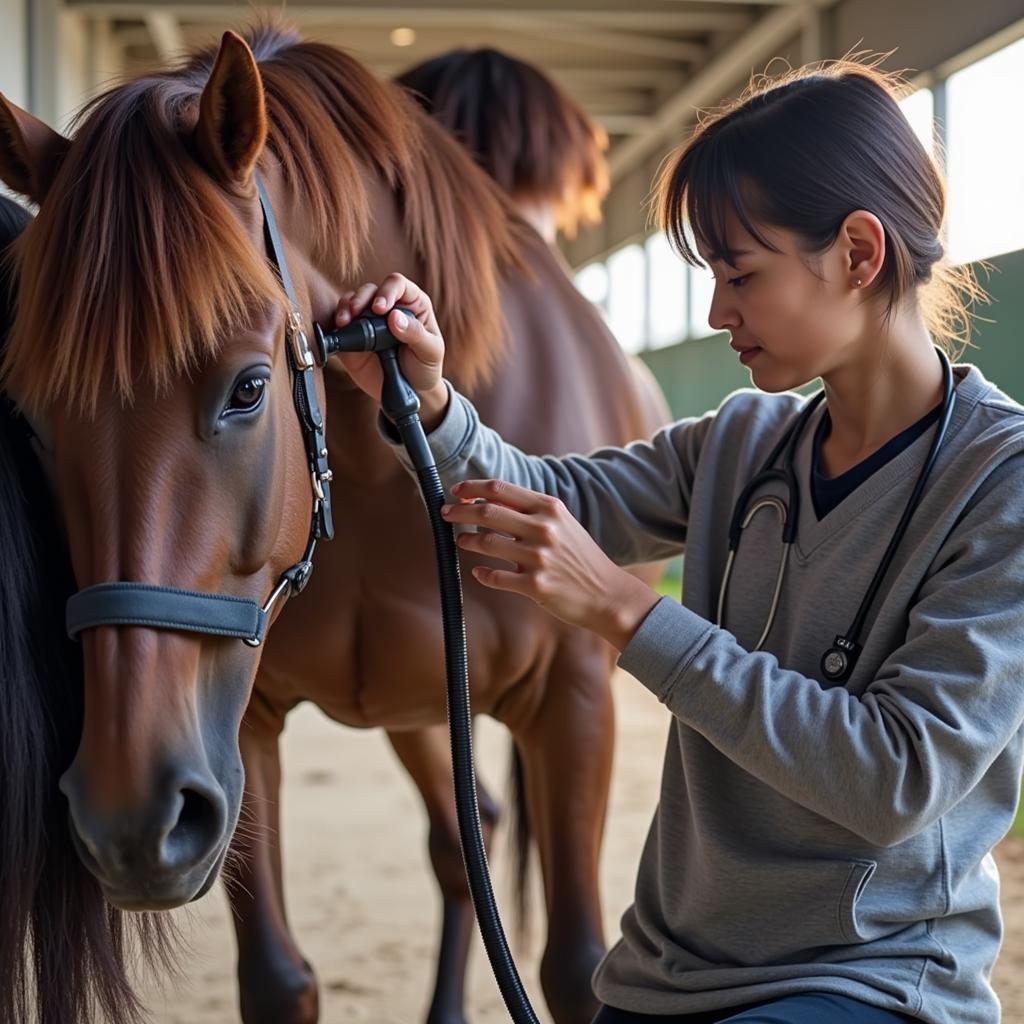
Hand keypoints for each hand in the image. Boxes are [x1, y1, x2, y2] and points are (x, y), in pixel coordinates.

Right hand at [333, 274, 448, 426]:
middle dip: (361, 298)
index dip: (388, 291)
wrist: (411, 390)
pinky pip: (340, 324)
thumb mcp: (431, 352)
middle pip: (370, 290)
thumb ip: (416, 335)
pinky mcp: (352, 336)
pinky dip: (336, 324)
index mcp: (411, 304)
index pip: (397, 285)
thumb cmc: (425, 366)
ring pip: (351, 301)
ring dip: (346, 307)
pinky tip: (338, 331)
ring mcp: (368, 320)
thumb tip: (394, 318)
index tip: (381, 308)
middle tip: (357, 312)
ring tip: (344, 322)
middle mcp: (388, 307)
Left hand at [441, 479, 660, 650]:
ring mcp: (539, 558)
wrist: (607, 594)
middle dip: (459, 511)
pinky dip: (482, 573)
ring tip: (462, 542)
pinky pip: (495, 576)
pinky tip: (479, 572)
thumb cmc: (580, 557)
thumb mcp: (562, 523)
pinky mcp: (535, 586)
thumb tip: (490, 498)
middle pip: (486, 512)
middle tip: (446, 513)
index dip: (471, 488)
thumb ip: (529, 510)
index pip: (499, 489)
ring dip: (466, 541)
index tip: (456, 491)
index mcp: (549, 508)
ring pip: (485, 543)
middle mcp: (543, 529)